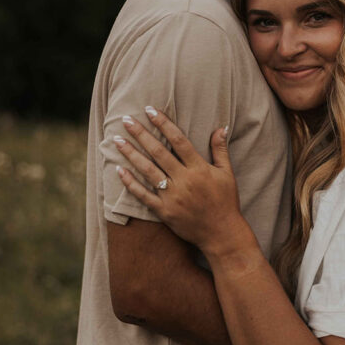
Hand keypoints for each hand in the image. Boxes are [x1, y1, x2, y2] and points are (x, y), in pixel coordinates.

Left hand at [113, 108, 243, 251]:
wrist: (222, 233)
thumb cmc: (226, 202)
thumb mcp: (227, 174)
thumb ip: (220, 150)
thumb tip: (221, 127)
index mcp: (199, 169)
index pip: (179, 140)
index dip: (163, 124)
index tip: (150, 110)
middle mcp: (184, 180)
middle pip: (159, 152)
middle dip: (141, 134)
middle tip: (126, 120)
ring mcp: (172, 197)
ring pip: (147, 171)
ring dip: (131, 154)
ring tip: (117, 140)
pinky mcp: (164, 212)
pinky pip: (143, 195)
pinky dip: (130, 183)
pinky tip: (119, 170)